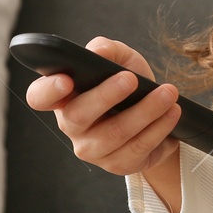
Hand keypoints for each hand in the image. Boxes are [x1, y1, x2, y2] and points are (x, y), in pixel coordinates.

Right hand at [24, 36, 181, 176]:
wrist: (157, 115)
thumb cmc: (130, 84)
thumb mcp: (122, 59)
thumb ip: (108, 49)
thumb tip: (99, 51)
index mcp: (64, 96)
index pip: (40, 97)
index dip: (48, 90)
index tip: (66, 79)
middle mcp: (71, 124)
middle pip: (78, 115)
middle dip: (106, 95)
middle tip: (131, 78)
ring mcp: (92, 149)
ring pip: (114, 133)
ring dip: (145, 111)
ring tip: (168, 93)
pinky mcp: (117, 164)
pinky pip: (137, 148)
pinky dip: (159, 127)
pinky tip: (172, 112)